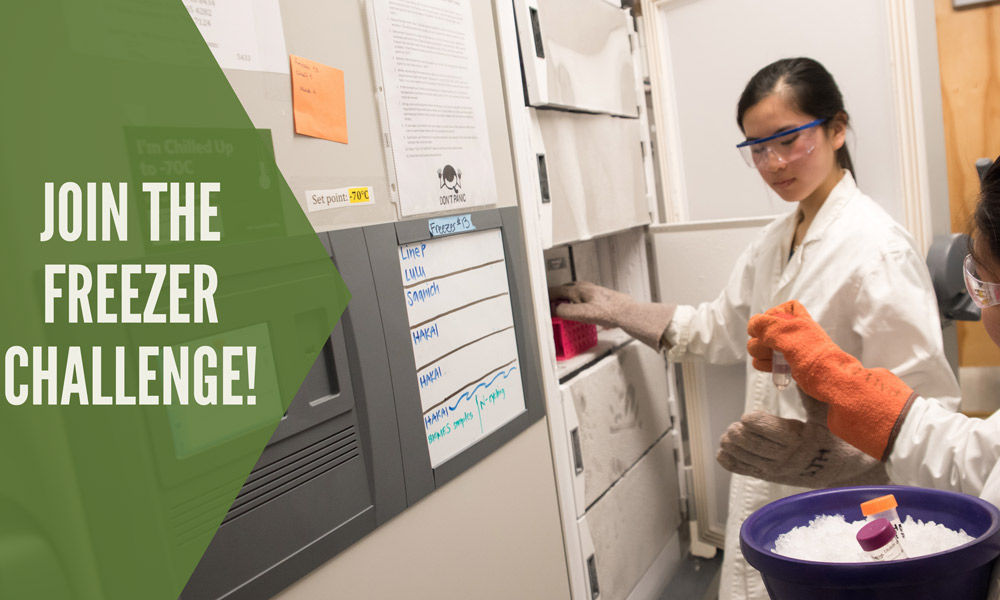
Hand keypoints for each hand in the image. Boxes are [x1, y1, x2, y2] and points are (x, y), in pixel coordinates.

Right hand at [549, 281, 675, 349]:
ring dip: (566, 299)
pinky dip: (575, 302)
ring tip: (562, 308)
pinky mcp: (599, 297)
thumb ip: (565, 310)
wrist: (627, 313)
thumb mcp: (582, 314)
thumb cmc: (609, 312)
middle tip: (549, 305)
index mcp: (578, 289)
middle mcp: (585, 287)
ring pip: (574, 292)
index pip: (556, 290)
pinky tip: (579, 310)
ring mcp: (592, 291)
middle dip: (555, 296)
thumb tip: (554, 309)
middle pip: (564, 289)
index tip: (540, 302)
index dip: (546, 297)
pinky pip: (582, 297)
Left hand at [716, 391, 888, 487]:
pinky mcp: (772, 477)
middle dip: (739, 434)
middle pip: (755, 445)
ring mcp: (778, 470)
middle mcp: (787, 457)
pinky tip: (722, 453)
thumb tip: (795, 367)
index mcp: (800, 439)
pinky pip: (747, 471)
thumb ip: (809, 394)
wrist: (843, 470)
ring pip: (748, 458)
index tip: (747, 416)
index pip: (771, 431)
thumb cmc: (833, 438)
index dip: (755, 423)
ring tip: (727, 436)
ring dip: (733, 447)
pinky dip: (732, 463)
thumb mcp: (824, 415)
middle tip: (734, 426)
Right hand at [746, 300, 914, 459]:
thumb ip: (771, 328)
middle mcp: (802, 339)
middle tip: (763, 350)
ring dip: (763, 354)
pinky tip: (770, 372)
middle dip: (762, 340)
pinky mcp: (801, 374)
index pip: (786, 310)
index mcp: (803, 325)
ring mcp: (801, 357)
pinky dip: (770, 366)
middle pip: (774, 331)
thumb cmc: (821, 366)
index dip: (771, 318)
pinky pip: (778, 364)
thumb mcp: (793, 340)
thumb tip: (754, 323)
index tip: (765, 330)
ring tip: (764, 364)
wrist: (845, 397)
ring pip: (773, 348)